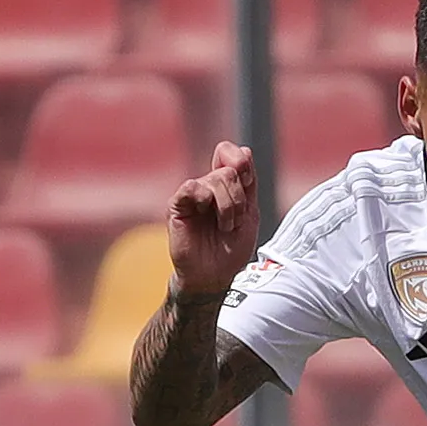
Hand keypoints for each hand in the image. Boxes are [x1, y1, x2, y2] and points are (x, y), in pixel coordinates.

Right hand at [167, 142, 259, 297]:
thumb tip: (243, 150)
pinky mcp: (177, 205)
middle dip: (239, 200)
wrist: (214, 275)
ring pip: (215, 179)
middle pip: (229, 171)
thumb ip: (248, 184)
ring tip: (224, 227)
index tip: (248, 186)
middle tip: (234, 221)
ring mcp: (193, 194)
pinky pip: (192, 186)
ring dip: (227, 208)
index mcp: (228, 186)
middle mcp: (209, 186)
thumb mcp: (249, 215)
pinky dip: (204, 199)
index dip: (243, 166)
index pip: (235, 154)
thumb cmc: (231, 248)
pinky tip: (205, 215)